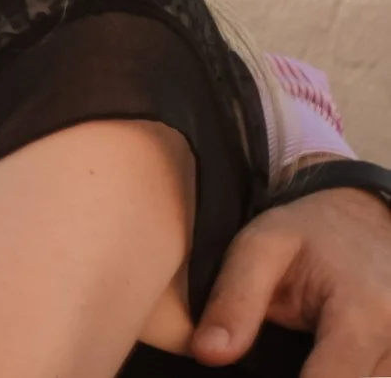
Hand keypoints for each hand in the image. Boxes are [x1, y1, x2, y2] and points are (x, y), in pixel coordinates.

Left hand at [193, 185, 390, 376]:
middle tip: (273, 357)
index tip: (258, 374)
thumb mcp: (261, 248)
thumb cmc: (312, 231)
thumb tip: (207, 354)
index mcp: (364, 314)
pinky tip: (318, 359)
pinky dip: (347, 371)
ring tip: (296, 354)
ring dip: (325, 374)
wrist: (369, 219)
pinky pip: (377, 376)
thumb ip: (235, 302)